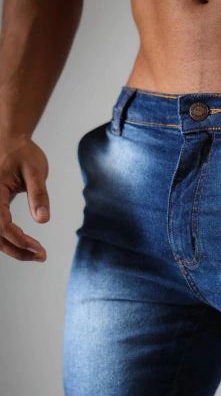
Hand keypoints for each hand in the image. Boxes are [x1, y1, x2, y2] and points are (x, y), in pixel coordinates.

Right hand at [0, 135, 48, 261]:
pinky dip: (9, 238)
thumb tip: (42, 219)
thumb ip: (38, 194)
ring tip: (37, 253)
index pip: (1, 224)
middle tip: (41, 256)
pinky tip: (26, 244)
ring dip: (13, 247)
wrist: (10, 139)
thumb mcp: (35, 170)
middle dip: (17, 250)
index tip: (38, 249)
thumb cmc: (22, 152)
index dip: (19, 240)